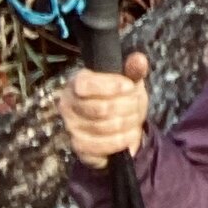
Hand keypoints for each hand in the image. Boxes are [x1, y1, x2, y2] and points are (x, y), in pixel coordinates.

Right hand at [59, 50, 149, 164]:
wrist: (119, 124)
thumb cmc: (120, 97)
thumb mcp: (129, 81)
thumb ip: (133, 70)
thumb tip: (139, 60)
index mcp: (76, 83)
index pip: (86, 85)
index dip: (111, 86)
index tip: (130, 87)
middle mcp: (68, 105)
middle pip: (100, 108)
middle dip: (126, 106)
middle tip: (135, 103)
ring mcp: (71, 127)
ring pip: (104, 127)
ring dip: (128, 123)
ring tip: (134, 117)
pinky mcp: (79, 147)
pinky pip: (104, 145)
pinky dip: (122, 140)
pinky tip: (130, 133)